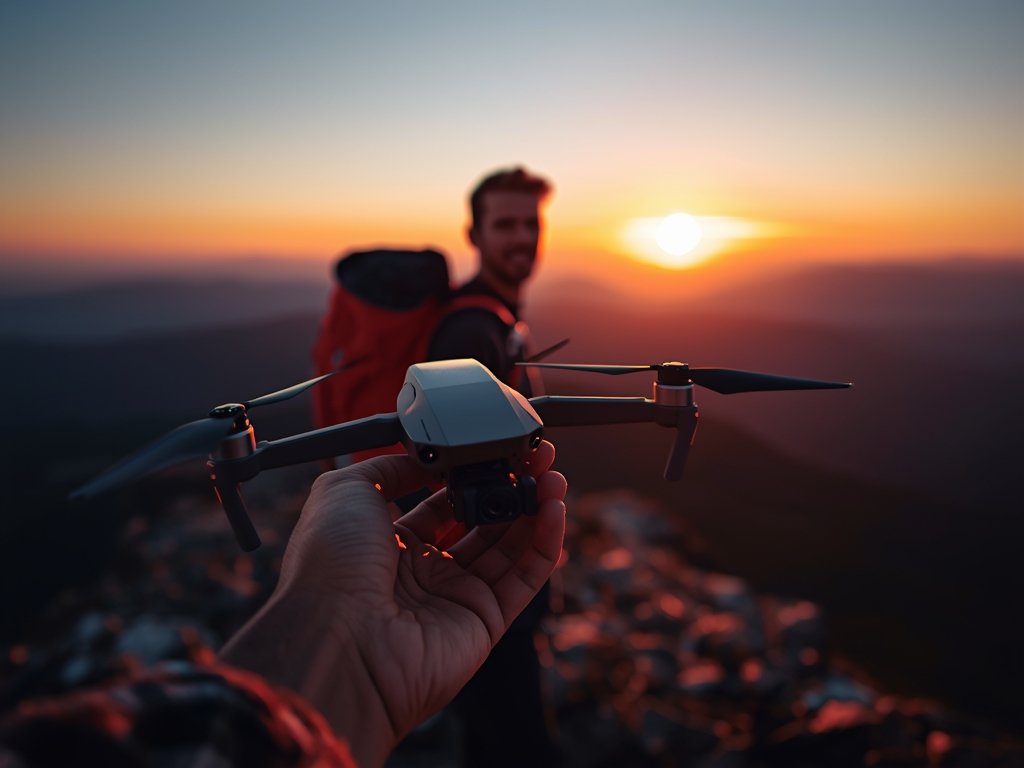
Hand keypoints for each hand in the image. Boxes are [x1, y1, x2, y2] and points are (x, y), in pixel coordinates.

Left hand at [221, 441, 566, 766]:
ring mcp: (456, 599)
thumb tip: (429, 459)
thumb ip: (390, 466)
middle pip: (483, 522)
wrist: (336, 637)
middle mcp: (424, 573)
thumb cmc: (330, 564)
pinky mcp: (485, 622)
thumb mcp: (346, 490)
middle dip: (512, 486)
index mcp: (389, 543)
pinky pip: (525, 577)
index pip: (443, 504)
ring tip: (553, 475)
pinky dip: (546, 543)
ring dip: (536, 508)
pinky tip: (554, 507)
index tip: (496, 449)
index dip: (473, 475)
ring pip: (511, 547)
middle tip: (537, 457)